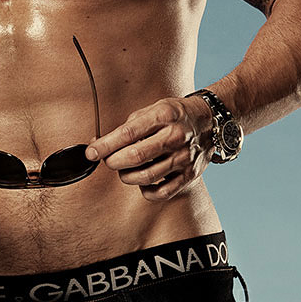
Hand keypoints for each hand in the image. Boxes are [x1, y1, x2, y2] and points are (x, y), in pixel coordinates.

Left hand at [85, 96, 212, 200]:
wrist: (209, 121)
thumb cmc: (174, 114)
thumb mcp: (153, 108)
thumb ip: (129, 126)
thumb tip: (101, 143)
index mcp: (163, 115)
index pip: (127, 134)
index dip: (105, 145)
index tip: (90, 152)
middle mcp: (175, 136)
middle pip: (135, 157)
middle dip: (113, 162)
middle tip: (107, 160)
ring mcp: (184, 157)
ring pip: (146, 176)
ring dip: (126, 176)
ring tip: (124, 169)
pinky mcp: (190, 175)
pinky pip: (162, 193)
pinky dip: (146, 191)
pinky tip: (143, 181)